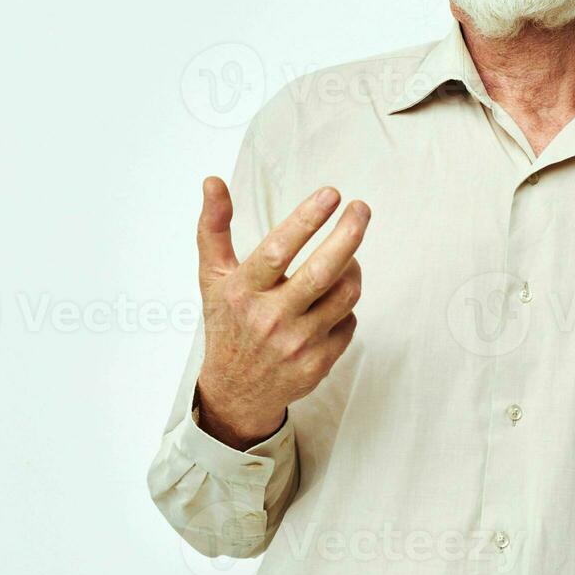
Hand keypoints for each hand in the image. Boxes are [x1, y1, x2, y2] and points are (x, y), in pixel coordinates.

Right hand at [194, 177, 369, 449]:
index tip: (332, 194)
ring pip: (345, 293)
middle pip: (323, 271)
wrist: (235, 393)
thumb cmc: (228, 324)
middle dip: (349, 234)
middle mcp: (270, 318)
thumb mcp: (213, 277)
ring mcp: (297, 344)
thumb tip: (213, 182)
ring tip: (346, 257)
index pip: (279, 250)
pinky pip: (349, 321)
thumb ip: (214, 228)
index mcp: (243, 292)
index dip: (307, 219)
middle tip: (362, 208)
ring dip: (352, 268)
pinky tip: (332, 302)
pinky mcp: (318, 363)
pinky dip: (346, 305)